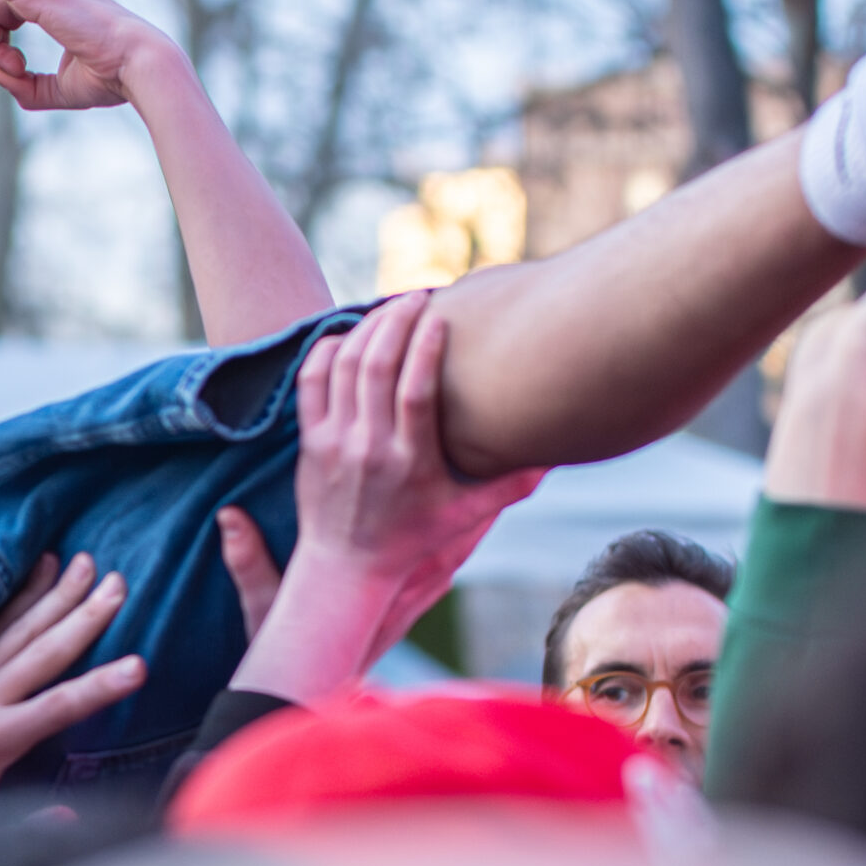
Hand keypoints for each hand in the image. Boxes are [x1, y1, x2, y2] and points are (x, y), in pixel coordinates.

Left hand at [0, 554, 145, 822]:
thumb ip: (28, 824)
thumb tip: (68, 815)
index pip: (58, 707)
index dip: (100, 687)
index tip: (138, 666)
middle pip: (42, 649)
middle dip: (84, 614)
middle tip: (119, 582)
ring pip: (15, 627)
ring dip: (53, 592)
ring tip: (86, 562)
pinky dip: (14, 597)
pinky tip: (36, 570)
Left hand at [289, 294, 545, 572]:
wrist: (346, 568)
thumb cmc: (412, 538)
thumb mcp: (466, 516)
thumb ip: (510, 485)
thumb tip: (555, 458)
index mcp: (410, 462)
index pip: (416, 392)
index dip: (426, 347)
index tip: (441, 316)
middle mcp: (370, 448)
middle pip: (378, 367)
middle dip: (397, 321)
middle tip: (418, 297)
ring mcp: (335, 443)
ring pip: (345, 367)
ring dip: (368, 328)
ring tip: (391, 308)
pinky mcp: (310, 443)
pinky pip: (312, 381)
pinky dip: (329, 350)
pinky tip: (350, 334)